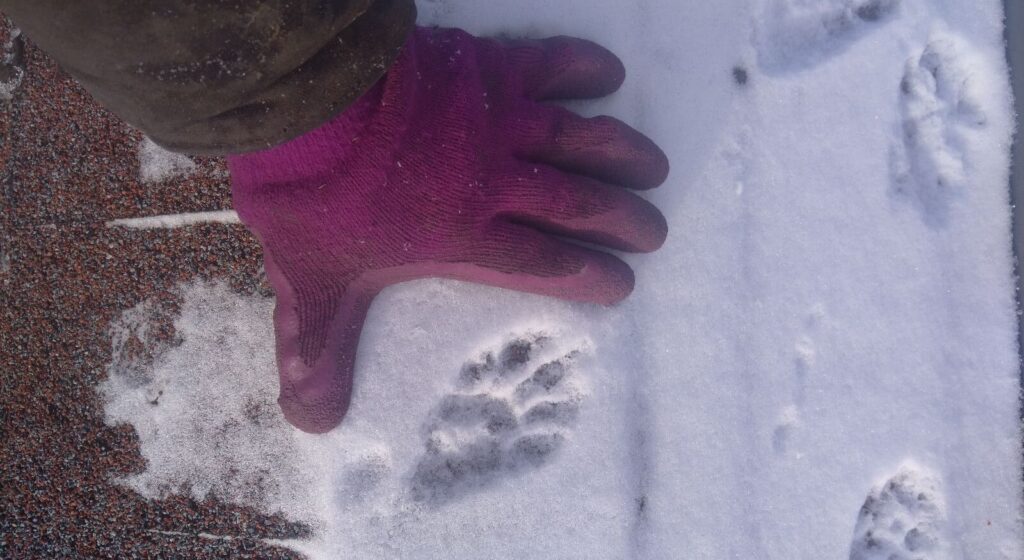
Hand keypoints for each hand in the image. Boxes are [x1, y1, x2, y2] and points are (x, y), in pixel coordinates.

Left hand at [227, 26, 669, 432]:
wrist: (307, 100)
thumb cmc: (309, 195)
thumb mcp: (311, 284)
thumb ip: (318, 349)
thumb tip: (311, 422)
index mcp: (462, 235)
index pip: (543, 262)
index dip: (588, 275)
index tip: (622, 283)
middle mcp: (494, 181)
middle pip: (576, 205)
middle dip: (622, 220)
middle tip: (655, 231)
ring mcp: (496, 121)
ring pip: (577, 140)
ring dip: (621, 154)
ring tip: (656, 167)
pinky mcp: (488, 66)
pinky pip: (550, 65)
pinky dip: (582, 68)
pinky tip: (610, 74)